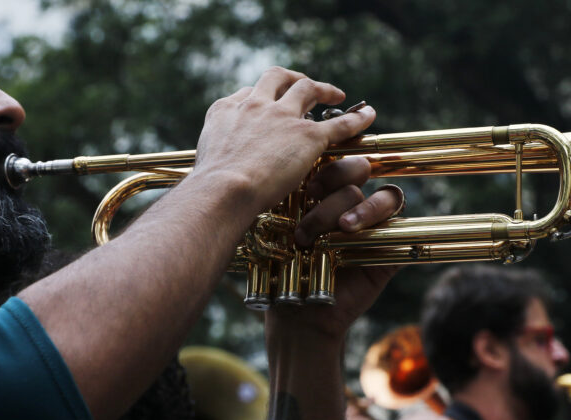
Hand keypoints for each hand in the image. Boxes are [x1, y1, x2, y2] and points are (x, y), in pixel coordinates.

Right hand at [193, 67, 375, 215]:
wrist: (223, 190)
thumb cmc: (208, 188)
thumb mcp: (202, 163)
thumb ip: (213, 158)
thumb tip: (213, 175)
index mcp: (225, 111)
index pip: (247, 94)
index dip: (260, 96)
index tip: (265, 104)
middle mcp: (254, 106)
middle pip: (277, 79)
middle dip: (292, 79)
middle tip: (303, 86)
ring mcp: (282, 118)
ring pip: (308, 89)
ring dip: (323, 89)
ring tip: (335, 95)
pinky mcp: (308, 137)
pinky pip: (340, 123)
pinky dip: (357, 118)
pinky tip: (368, 115)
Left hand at [265, 156, 402, 341]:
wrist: (296, 311)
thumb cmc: (283, 267)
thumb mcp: (278, 230)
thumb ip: (285, 198)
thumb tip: (281, 169)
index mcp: (324, 190)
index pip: (337, 156)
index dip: (329, 161)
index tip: (306, 183)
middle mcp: (352, 202)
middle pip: (361, 169)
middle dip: (338, 179)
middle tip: (312, 197)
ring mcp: (374, 226)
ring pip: (385, 197)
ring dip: (362, 208)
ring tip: (340, 228)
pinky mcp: (391, 252)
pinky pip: (405, 231)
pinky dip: (388, 231)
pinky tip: (365, 241)